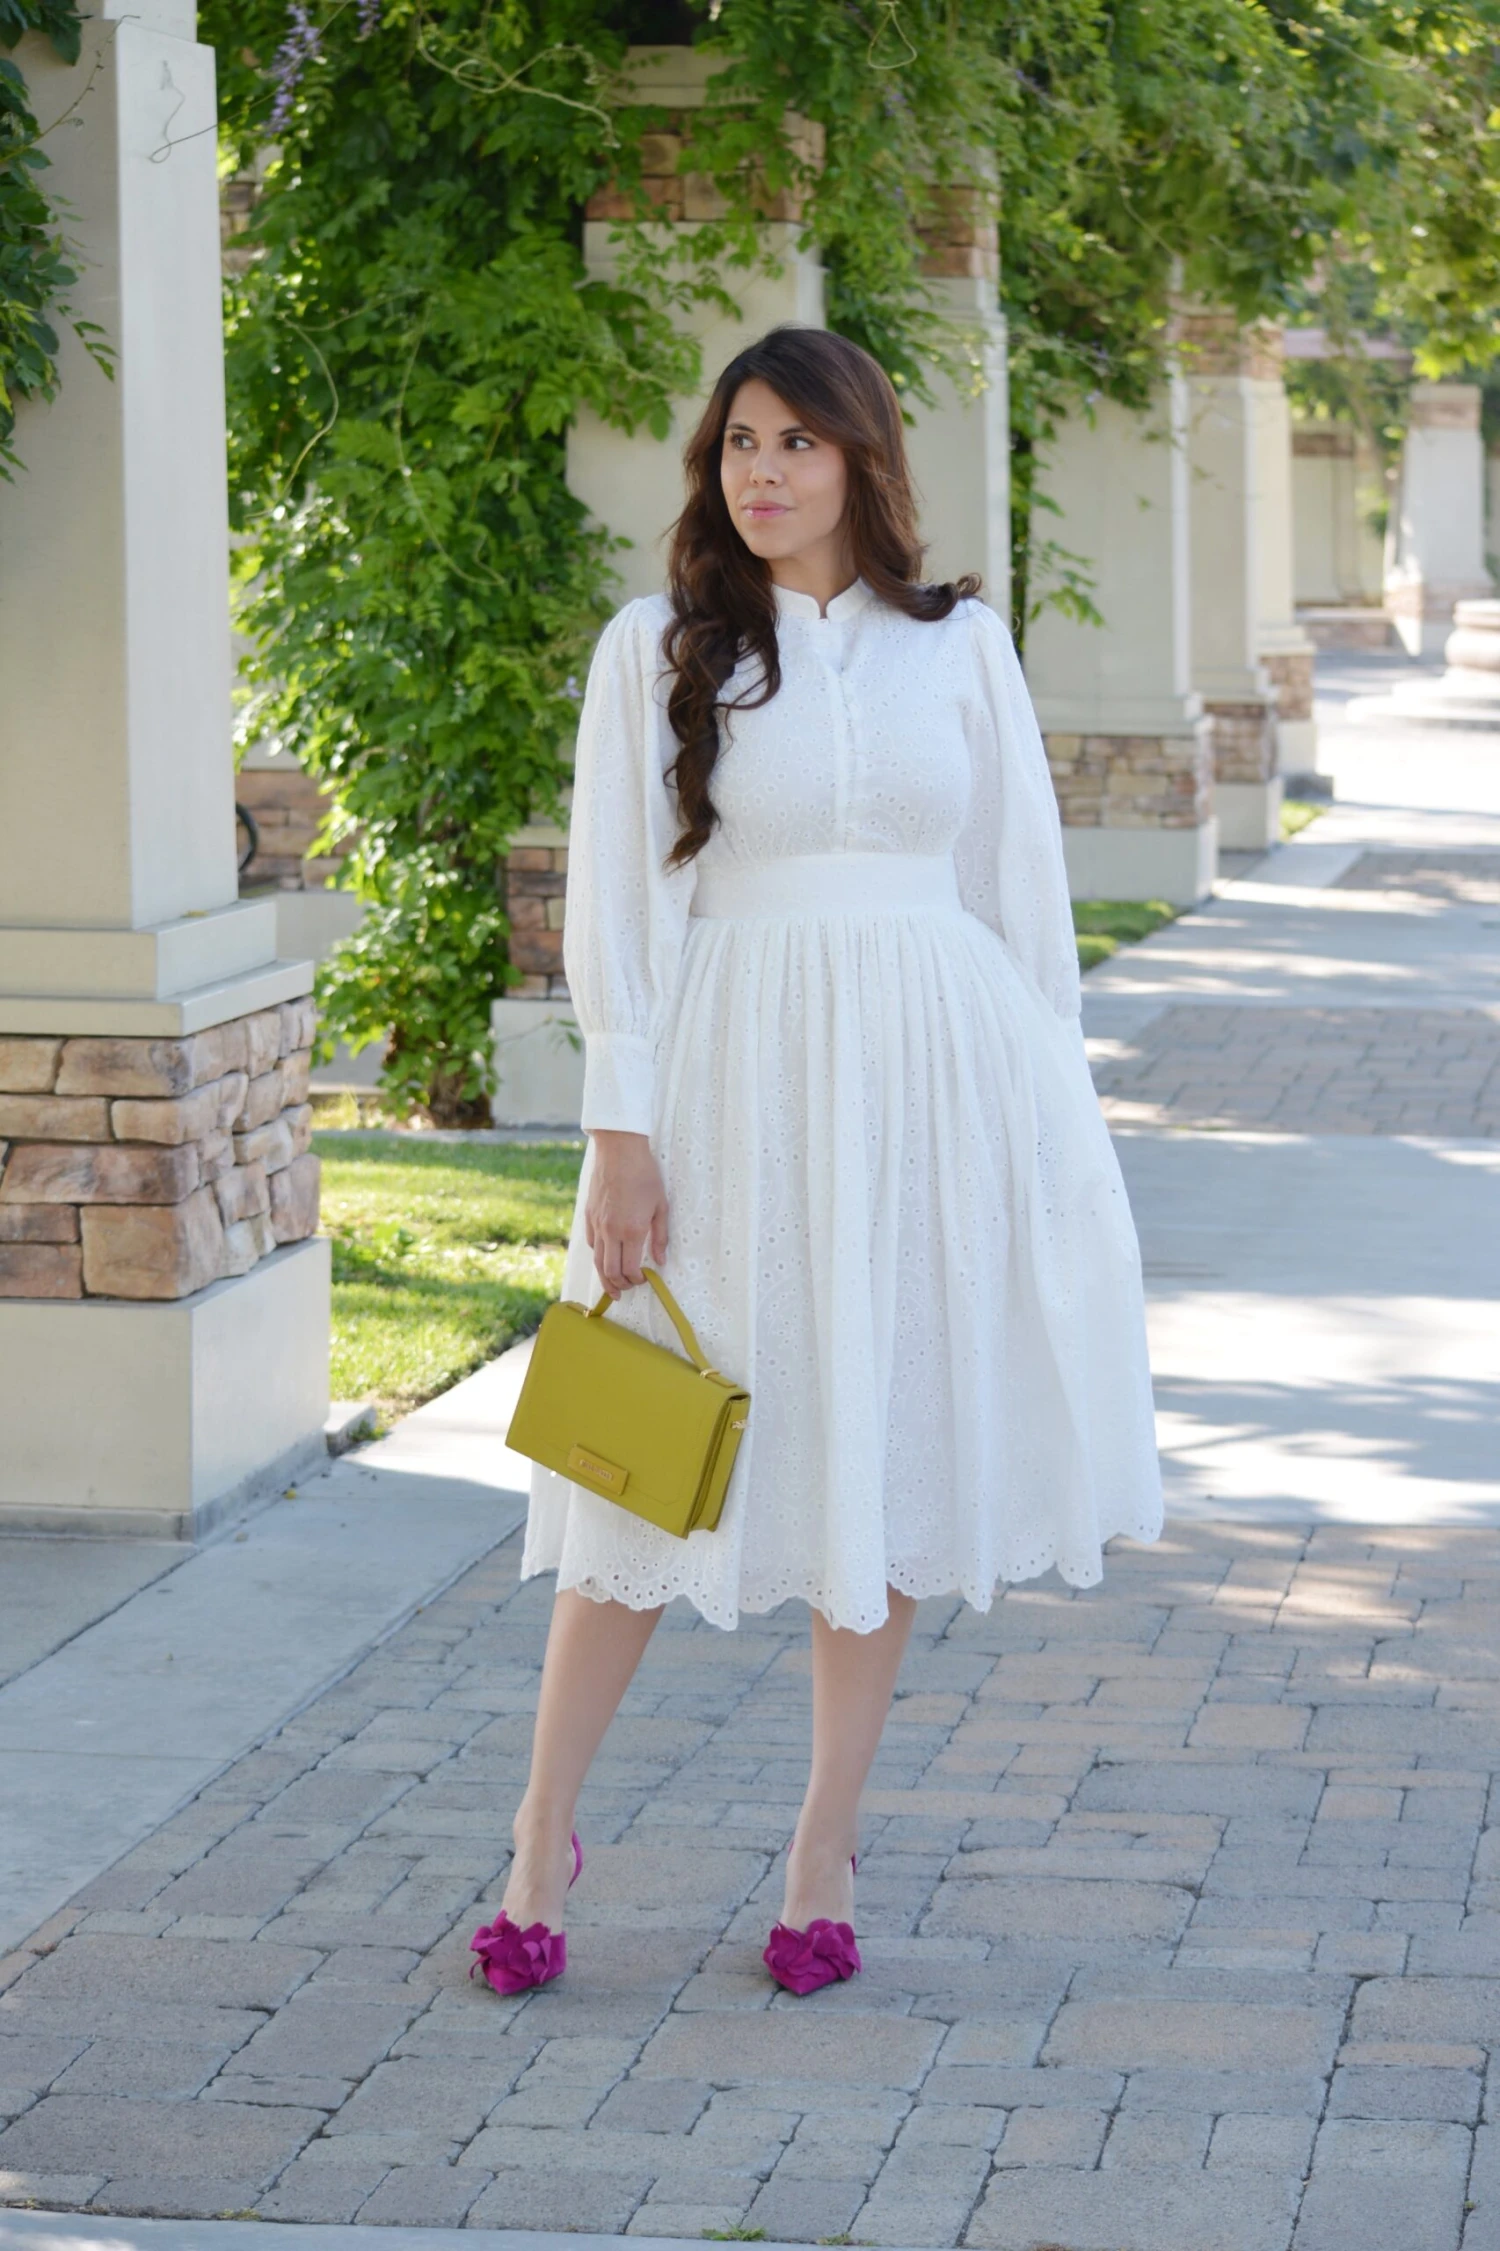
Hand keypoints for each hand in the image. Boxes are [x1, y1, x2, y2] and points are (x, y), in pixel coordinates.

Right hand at [584, 1130, 668, 1296]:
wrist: (619, 1150)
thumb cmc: (645, 1175)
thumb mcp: (661, 1205)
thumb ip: (660, 1236)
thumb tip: (660, 1261)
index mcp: (631, 1231)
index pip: (630, 1269)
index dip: (637, 1280)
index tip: (645, 1279)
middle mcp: (611, 1231)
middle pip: (610, 1272)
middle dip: (620, 1286)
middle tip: (628, 1289)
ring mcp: (597, 1224)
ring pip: (596, 1261)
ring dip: (605, 1278)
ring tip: (612, 1287)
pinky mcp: (589, 1216)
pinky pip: (591, 1243)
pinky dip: (598, 1256)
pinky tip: (605, 1258)